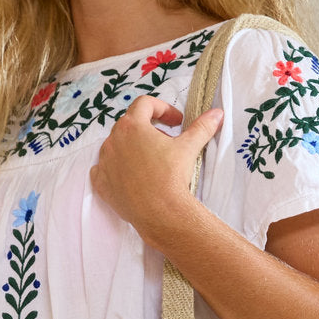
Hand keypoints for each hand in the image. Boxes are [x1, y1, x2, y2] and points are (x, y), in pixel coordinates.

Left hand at [90, 97, 223, 243]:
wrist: (161, 214)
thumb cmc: (172, 178)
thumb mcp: (189, 148)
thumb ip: (202, 127)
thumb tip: (217, 114)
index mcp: (132, 126)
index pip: (145, 104)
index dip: (163, 109)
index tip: (176, 121)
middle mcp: (113, 140)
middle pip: (129, 124)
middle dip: (148, 129)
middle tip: (166, 143)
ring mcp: (105, 162)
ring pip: (115, 146)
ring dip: (131, 148)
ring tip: (149, 160)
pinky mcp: (101, 184)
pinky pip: (103, 170)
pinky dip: (114, 169)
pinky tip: (129, 175)